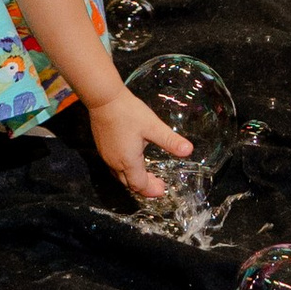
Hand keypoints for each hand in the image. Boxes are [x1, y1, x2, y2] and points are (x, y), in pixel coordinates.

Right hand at [90, 85, 191, 202]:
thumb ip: (170, 140)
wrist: (103, 99)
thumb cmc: (128, 112)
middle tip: (158, 184)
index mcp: (128, 161)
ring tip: (147, 176)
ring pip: (120, 177)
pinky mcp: (102, 149)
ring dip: (135, 180)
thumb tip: (188, 150)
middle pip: (129, 184)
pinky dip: (126, 172)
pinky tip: (132, 162)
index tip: (163, 189)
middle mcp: (115, 163)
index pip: (140, 185)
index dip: (152, 190)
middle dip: (145, 188)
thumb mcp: (153, 126)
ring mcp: (106, 157)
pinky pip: (114, 168)